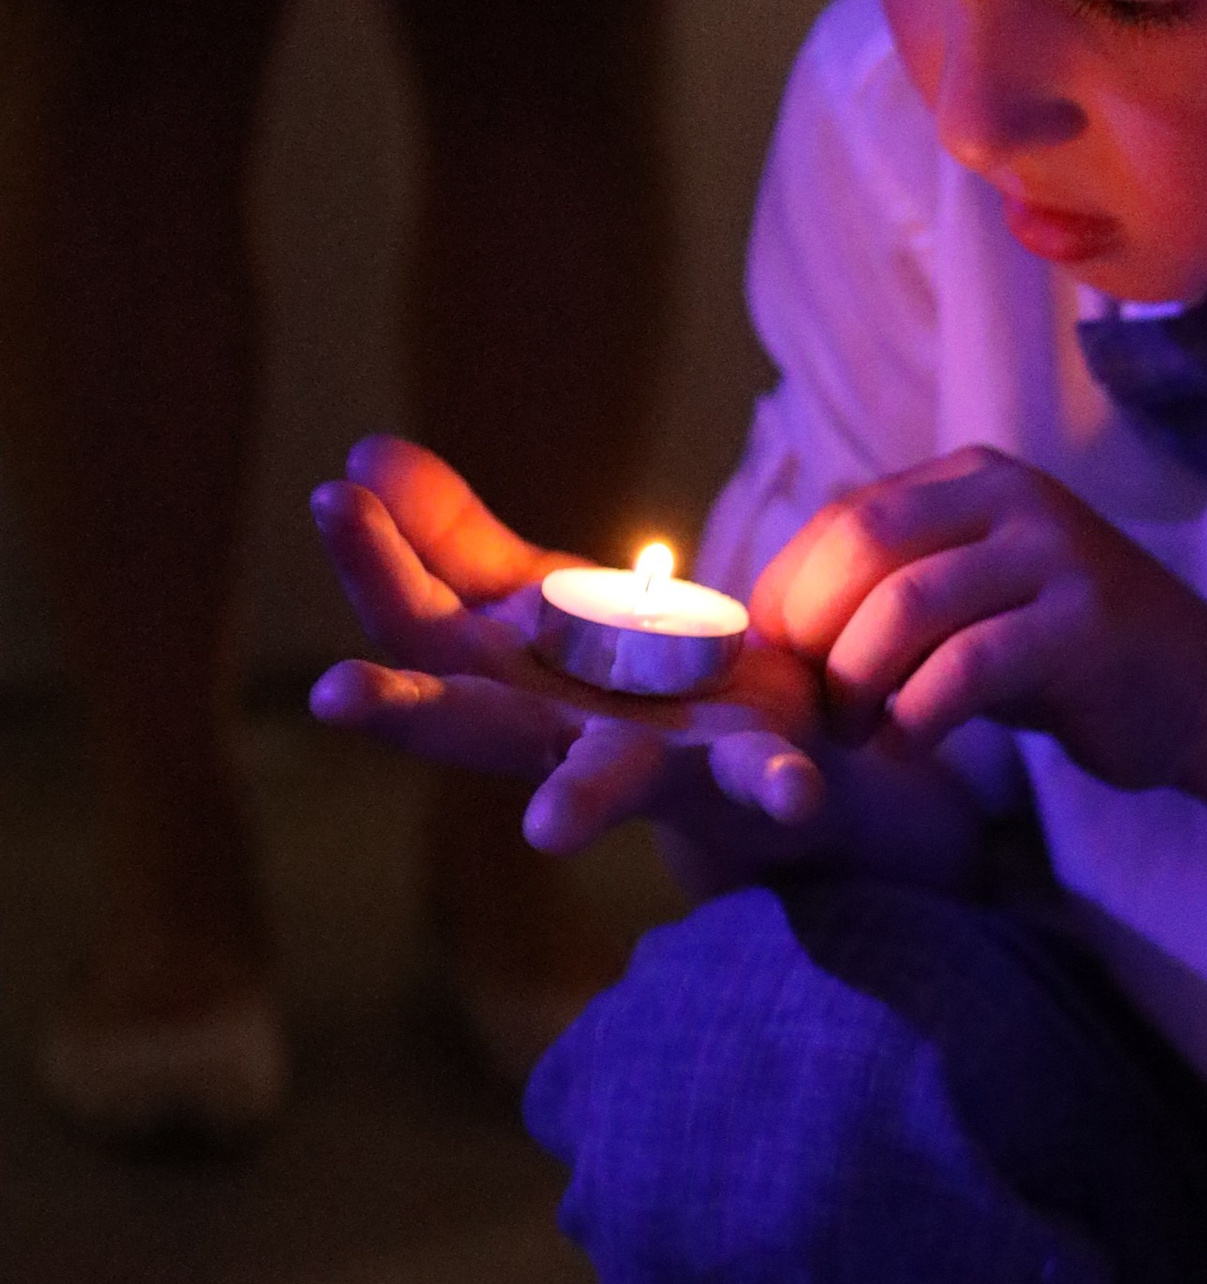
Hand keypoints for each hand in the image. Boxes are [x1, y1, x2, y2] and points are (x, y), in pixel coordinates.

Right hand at [308, 435, 829, 853]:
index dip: (374, 563)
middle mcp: (564, 734)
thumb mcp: (542, 604)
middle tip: (331, 696)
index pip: (421, 624)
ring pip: (604, 780)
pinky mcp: (746, 774)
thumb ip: (459, 543)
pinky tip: (797, 792)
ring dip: (578, 803)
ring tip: (546, 832)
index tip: (332, 496)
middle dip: (407, 711)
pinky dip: (777, 786)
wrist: (767, 752)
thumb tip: (363, 452)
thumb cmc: (632, 682)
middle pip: (476, 723)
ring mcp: (654, 764)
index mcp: (509, 682)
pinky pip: (762, 781)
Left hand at [755, 447, 1206, 791]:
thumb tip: (774, 627)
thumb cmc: (1061, 655)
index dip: (789, 591)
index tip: (774, 664)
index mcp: (972, 479)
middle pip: (865, 544)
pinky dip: (916, 716)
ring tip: (854, 733)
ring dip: (857, 680)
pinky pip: (967, 668)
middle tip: (807, 705)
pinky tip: (907, 748)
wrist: (1197, 689)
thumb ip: (892, 590)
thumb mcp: (971, 600)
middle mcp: (1012, 496)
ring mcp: (1054, 554)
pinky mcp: (1084, 624)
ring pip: (908, 604)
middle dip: (814, 633)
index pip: (846, 516)